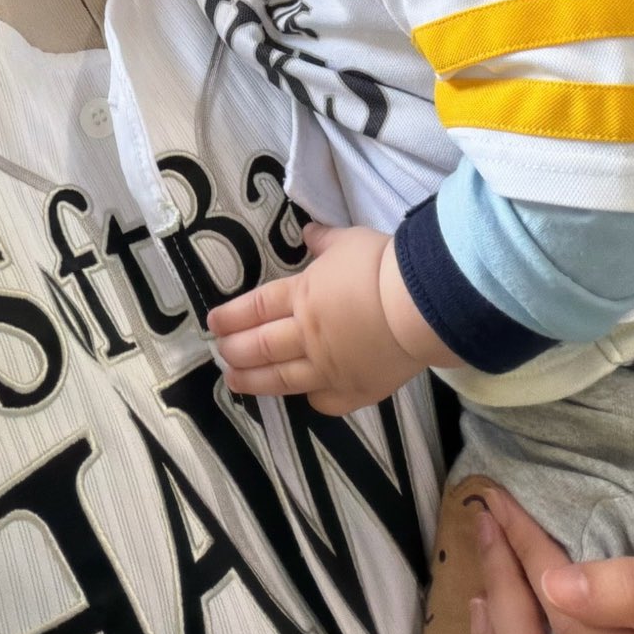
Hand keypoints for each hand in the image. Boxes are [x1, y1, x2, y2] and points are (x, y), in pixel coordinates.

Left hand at [207, 224, 418, 412]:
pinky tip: (303, 397)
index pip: (256, 308)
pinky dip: (311, 398)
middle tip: (220, 354)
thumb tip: (308, 233)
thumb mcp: (348, 241)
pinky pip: (325, 400)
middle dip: (235, 351)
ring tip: (234, 381)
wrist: (421, 306)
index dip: (231, 317)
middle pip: (262, 346)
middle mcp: (308, 335)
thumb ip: (323, 241)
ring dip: (254, 381)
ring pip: (283, 379)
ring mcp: (330, 367)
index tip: (213, 324)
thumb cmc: (381, 267)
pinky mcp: (356, 390)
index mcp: (303, 296)